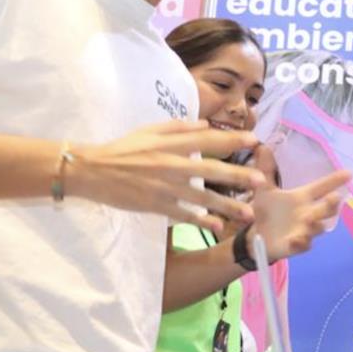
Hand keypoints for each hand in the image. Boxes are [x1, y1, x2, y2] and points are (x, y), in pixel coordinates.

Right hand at [70, 120, 264, 231]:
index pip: (207, 140)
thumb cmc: (123, 148)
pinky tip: (217, 225)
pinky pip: (182, 214)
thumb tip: (206, 125)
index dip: (232, 139)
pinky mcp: (155, 205)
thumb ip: (180, 128)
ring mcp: (164, 187)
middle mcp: (171, 164)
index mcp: (171, 144)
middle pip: (210, 170)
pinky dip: (200, 220)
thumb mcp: (150, 130)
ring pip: (201, 197)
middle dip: (237, 175)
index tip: (254, 140)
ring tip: (248, 213)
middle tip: (260, 181)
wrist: (91, 170)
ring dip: (226, 205)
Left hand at [250, 165, 352, 261]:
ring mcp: (304, 230)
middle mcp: (308, 213)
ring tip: (311, 220)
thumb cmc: (266, 210)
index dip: (335, 181)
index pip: (322, 187)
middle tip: (334, 197)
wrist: (256, 235)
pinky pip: (302, 245)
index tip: (349, 173)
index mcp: (302, 198)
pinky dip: (301, 242)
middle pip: (326, 209)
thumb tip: (262, 146)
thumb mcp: (264, 189)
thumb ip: (265, 170)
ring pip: (317, 227)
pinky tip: (297, 239)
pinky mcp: (296, 245)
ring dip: (316, 224)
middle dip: (331, 204)